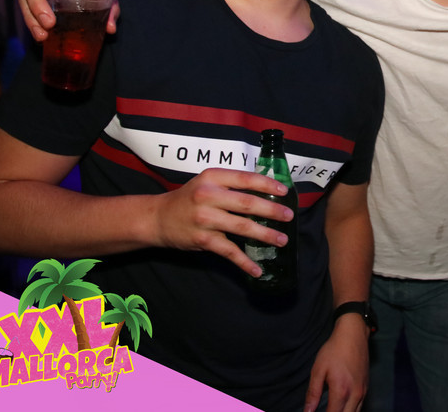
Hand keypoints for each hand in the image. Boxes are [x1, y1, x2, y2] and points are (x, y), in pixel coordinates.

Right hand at [150, 168, 293, 276]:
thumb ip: (232, 184)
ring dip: (265, 235)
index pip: (245, 178)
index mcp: (213, 178)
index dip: (267, 184)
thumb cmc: (189, 198)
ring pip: (242, 227)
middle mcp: (208, 196)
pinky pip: (229, 252)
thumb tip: (267, 190)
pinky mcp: (203, 240)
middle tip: (289, 216)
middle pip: (247, 203)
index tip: (284, 191)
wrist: (159, 218)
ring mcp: (205, 219)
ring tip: (282, 240)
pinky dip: (245, 262)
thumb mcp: (208, 182)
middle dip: (272, 210)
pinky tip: (257, 269)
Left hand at [304, 315, 369, 411]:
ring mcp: (363, 391)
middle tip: (326, 411)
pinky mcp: (366, 387)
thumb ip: (313, 393)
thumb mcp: (318, 370)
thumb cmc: (334, 350)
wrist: (353, 334)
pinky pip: (360, 406)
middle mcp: (355, 394)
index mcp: (341, 390)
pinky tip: (342, 408)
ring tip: (333, 410)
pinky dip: (351, 411)